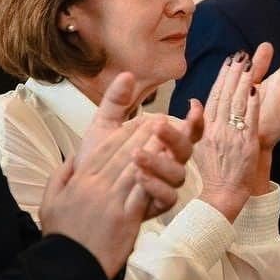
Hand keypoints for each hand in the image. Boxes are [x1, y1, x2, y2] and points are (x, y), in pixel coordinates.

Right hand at [40, 113, 170, 278]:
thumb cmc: (62, 235)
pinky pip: (142, 192)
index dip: (122, 133)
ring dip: (153, 149)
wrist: (69, 266)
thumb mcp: (50, 201)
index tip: (136, 121)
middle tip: (158, 119)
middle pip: (122, 154)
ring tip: (166, 134)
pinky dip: (154, 176)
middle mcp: (95, 186)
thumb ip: (61, 175)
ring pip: (134, 168)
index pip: (103, 149)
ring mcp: (111, 201)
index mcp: (79, 181)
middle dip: (142, 134)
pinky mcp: (125, 218)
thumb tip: (75, 158)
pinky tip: (165, 164)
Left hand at [74, 73, 199, 218]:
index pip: (188, 130)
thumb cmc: (101, 160)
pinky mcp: (158, 204)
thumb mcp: (105, 126)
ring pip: (178, 174)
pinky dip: (154, 186)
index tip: (193, 105)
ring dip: (160, 162)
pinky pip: (167, 197)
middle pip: (186, 149)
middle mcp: (170, 162)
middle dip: (175, 137)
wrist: (84, 192)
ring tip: (136, 155)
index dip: (195, 119)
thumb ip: (116, 102)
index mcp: (164, 142)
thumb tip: (127, 75)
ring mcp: (166, 184)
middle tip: (158, 126)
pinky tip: (138, 176)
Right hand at [195, 51, 262, 220]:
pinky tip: (257, 89)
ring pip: (237, 104)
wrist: (222, 194)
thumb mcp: (198, 146)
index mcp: (205, 129)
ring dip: (243, 82)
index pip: (213, 97)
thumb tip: (194, 102)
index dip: (221, 78)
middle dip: (233, 74)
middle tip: (240, 56)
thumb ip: (198, 123)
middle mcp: (216, 129)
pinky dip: (253, 104)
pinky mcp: (245, 144)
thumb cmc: (213, 172)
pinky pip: (250, 120)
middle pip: (225, 96)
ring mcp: (231, 136)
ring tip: (249, 65)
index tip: (228, 63)